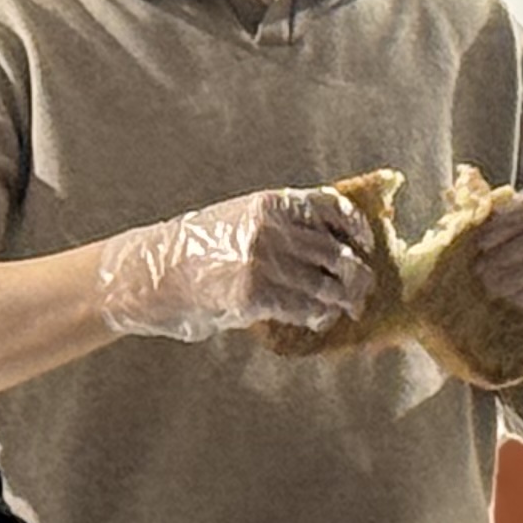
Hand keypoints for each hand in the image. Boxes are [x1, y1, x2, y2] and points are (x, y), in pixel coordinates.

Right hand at [95, 189, 373, 343]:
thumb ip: (283, 226)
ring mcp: (266, 262)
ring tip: (348, 309)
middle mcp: (272, 229)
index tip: (365, 245)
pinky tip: (318, 320)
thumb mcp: (243, 219)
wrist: (157, 272)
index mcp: (272, 202)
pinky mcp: (257, 295)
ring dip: (343, 300)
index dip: (356, 228)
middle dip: (357, 274)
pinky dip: (317, 316)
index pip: (332, 208)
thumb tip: (333, 245)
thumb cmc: (202, 248)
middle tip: (363, 290)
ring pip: (326, 283)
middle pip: (336, 252)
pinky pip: (304, 307)